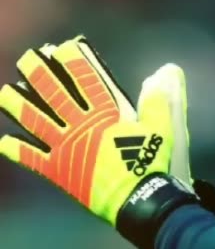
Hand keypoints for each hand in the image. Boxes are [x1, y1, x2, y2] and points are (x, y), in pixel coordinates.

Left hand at [0, 35, 210, 248]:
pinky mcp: (58, 171)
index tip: (59, 47)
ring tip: (5, 92)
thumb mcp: (160, 128)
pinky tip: (3, 141)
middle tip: (26, 59)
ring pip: (36, 121)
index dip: (71, 60)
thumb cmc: (149, 163)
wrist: (138, 200)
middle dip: (38, 73)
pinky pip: (32, 158)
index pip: (84, 78)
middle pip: (53, 93)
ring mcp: (65, 148)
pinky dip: (16, 149)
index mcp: (104, 113)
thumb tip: (166, 72)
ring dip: (18, 106)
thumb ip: (157, 101)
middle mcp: (79, 126)